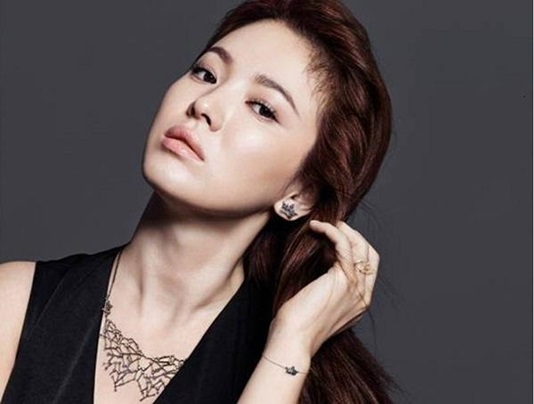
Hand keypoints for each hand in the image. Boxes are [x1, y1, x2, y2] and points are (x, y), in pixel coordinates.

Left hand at [272, 220, 379, 356]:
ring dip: (342, 230)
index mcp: (358, 303)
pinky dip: (332, 231)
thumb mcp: (317, 303)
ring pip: (360, 247)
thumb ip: (326, 286)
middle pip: (370, 254)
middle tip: (333, 226)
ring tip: (323, 224)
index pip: (367, 267)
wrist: (293, 340)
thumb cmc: (297, 325)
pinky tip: (316, 227)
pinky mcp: (343, 280)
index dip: (354, 248)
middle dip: (354, 236)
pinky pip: (344, 245)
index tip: (334, 238)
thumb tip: (319, 260)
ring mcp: (356, 288)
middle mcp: (362, 296)